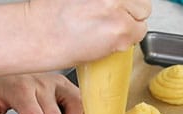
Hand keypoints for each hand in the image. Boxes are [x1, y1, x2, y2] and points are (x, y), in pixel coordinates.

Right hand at [27, 0, 151, 68]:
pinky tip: (107, 39)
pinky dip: (127, 40)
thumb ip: (105, 0)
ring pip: (142, 19)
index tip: (118, 7)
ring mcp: (118, 10)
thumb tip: (120, 3)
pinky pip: (137, 35)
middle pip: (142, 3)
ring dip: (130, 26)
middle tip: (111, 19)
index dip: (126, 2)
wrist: (40, 34)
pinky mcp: (121, 29)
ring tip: (106, 29)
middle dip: (131, 12)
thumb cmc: (53, 14)